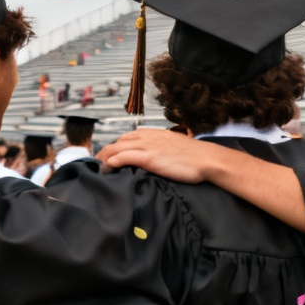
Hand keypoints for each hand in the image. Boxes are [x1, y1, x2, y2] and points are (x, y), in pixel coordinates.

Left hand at [98, 128, 213, 182]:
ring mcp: (147, 146)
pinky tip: (108, 169)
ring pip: (116, 148)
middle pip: (117, 142)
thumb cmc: (194, 157)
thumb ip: (162, 149)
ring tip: (99, 170)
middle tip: (99, 166)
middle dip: (105, 153)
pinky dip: (112, 162)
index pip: (127, 137)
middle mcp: (147, 136)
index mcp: (153, 134)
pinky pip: (123, 157)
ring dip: (104, 159)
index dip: (116, 148)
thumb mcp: (174, 147)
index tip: (110, 158)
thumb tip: (158, 158)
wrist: (205, 159)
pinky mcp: (148, 157)